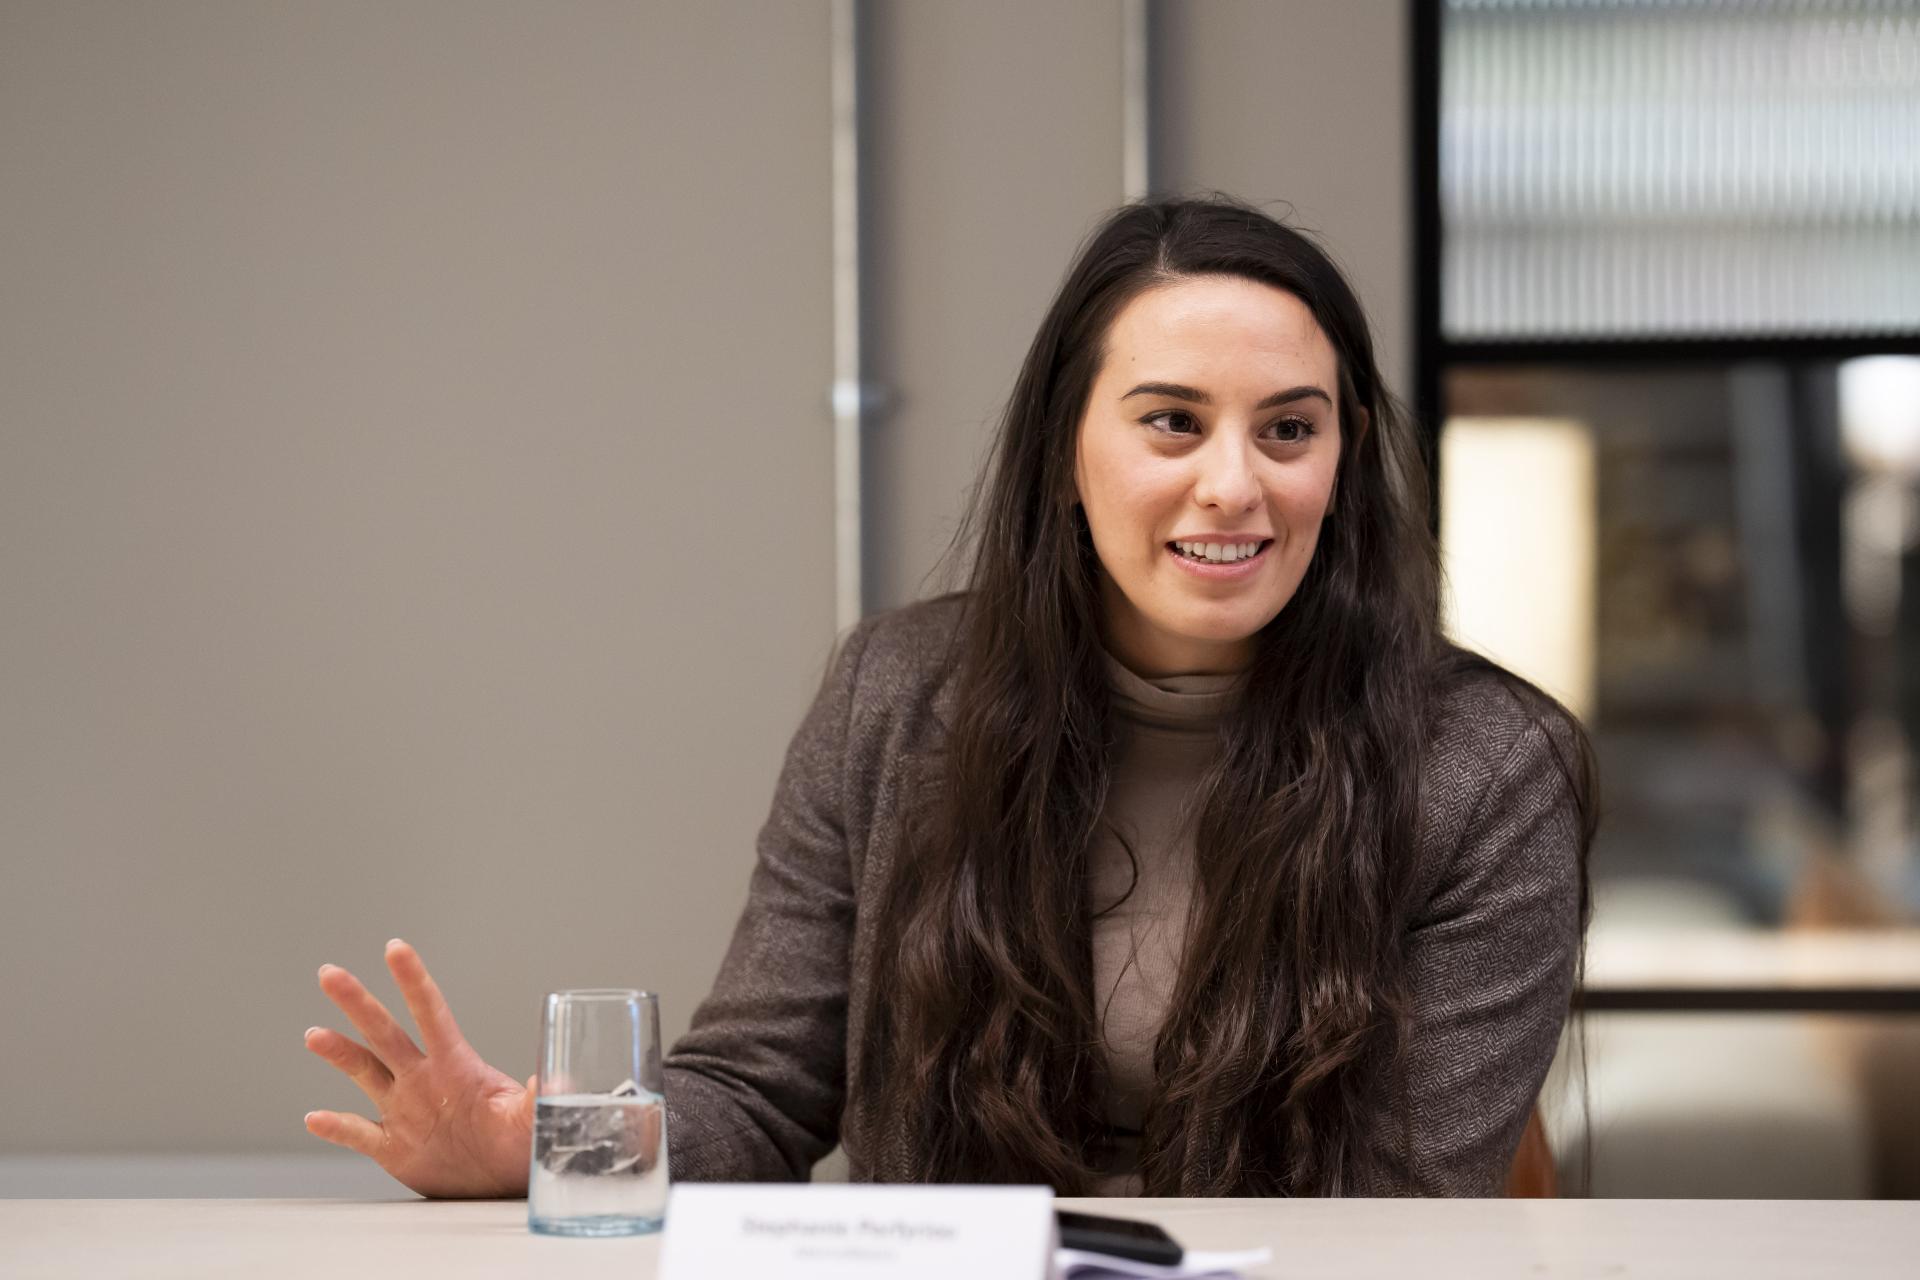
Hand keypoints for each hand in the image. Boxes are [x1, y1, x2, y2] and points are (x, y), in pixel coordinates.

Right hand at [303, 939, 534, 1198]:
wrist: (501, 1181)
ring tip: (314, 1034)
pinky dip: (335, 1128)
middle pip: (385, 1033)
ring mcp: (404, 1111)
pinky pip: (358, 1133)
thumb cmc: (520, 1142)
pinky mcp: (392, 1147)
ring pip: (365, 1072)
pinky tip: (313, 1118)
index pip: (431, 1013)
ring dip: (340, 1053)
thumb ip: (539, 1099)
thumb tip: (555, 1082)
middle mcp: (423, 1079)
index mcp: (456, 1065)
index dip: (413, 980)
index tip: (395, 948)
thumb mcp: (532, 1119)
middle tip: (330, 973)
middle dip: (358, 1003)